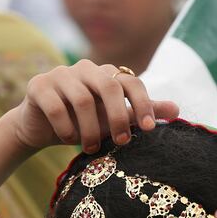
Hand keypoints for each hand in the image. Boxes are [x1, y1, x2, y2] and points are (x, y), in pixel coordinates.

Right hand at [10, 60, 178, 152]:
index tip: (149, 129)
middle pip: (109, 86)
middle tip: (121, 143)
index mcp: (107, 74)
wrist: (41, 128)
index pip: (131, 81)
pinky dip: (65, 127)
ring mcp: (60, 74)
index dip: (143, 103)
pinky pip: (55, 106)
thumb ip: (141, 112)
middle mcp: (85, 69)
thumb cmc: (84, 122)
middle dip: (118, 118)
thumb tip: (177, 109)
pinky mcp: (38, 85)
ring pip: (82, 99)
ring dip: (90, 129)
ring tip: (91, 148)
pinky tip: (68, 139)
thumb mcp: (115, 119)